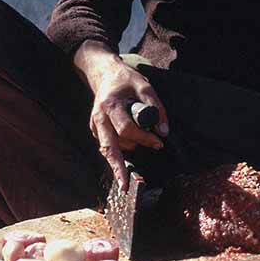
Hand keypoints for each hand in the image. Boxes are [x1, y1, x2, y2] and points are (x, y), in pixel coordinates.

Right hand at [75, 42, 168, 190]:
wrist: (104, 74)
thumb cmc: (126, 80)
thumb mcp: (145, 86)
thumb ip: (156, 107)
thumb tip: (164, 132)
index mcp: (109, 106)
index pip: (126, 129)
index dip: (144, 138)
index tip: (158, 142)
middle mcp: (98, 119)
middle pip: (108, 148)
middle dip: (117, 168)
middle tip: (125, 186)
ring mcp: (95, 126)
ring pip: (110, 149)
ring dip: (128, 152)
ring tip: (145, 141)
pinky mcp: (96, 131)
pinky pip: (108, 146)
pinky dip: (120, 151)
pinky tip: (130, 152)